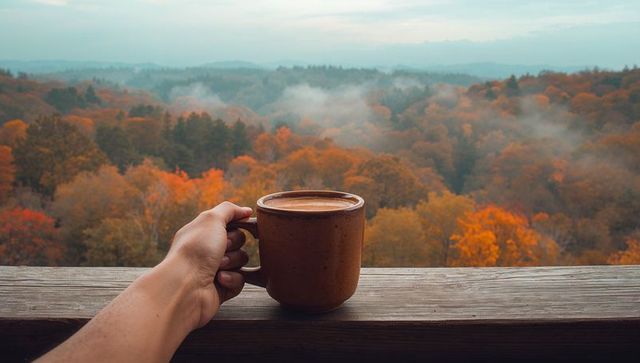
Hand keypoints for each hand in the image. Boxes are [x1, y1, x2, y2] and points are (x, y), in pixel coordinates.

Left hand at [166, 201, 251, 327]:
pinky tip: (219, 280)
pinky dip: (232, 279)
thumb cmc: (195, 251)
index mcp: (202, 232)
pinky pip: (240, 279)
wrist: (185, 287)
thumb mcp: (211, 219)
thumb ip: (229, 210)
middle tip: (221, 249)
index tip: (244, 222)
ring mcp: (214, 269)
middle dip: (233, 244)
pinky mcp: (222, 288)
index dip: (237, 223)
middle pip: (239, 240)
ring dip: (233, 261)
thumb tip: (245, 211)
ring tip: (218, 267)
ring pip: (241, 260)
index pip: (229, 222)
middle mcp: (207, 249)